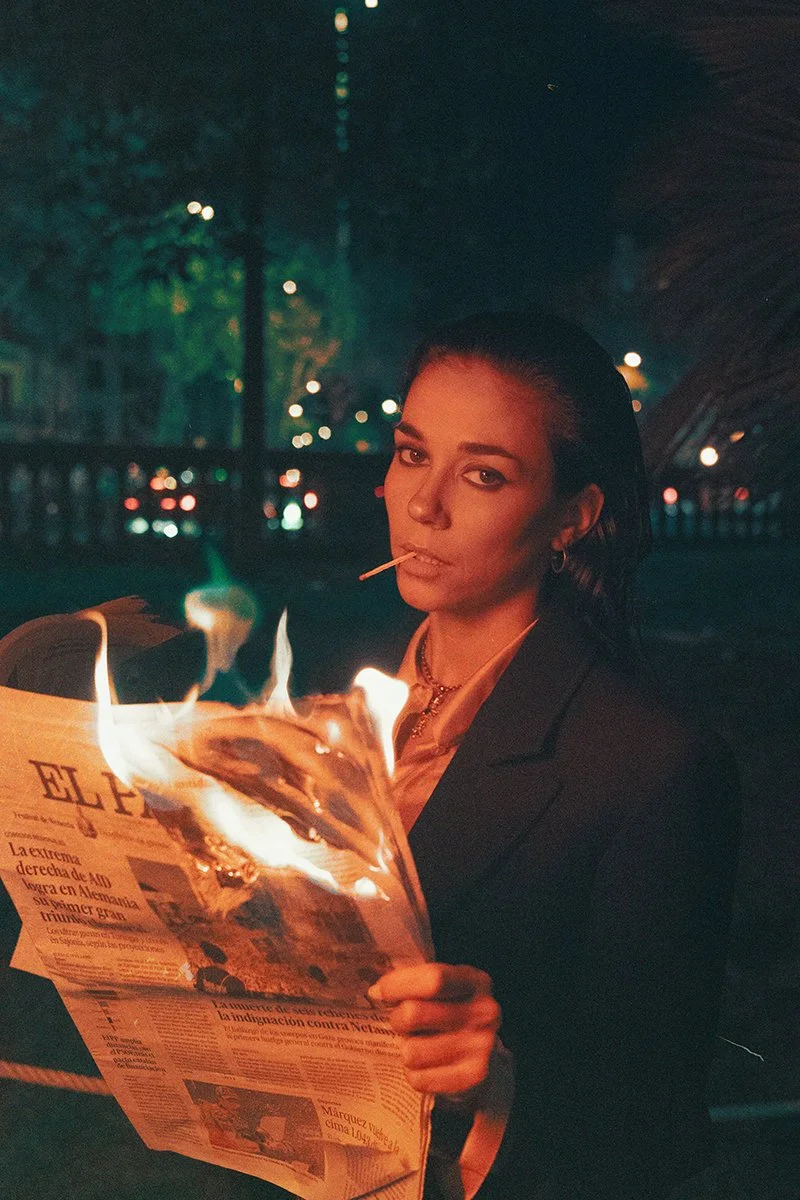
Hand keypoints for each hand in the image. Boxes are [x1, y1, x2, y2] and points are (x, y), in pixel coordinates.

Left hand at [368, 963, 500, 1096]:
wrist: (485, 1058)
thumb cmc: (452, 1013)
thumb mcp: (444, 988)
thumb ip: (414, 981)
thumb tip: (376, 992)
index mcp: (475, 981)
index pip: (432, 979)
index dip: (398, 984)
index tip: (378, 992)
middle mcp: (485, 1012)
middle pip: (414, 1014)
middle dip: (397, 1019)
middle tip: (402, 1023)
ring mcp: (481, 1046)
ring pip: (411, 1051)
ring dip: (407, 1049)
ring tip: (418, 1045)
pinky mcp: (472, 1078)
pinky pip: (419, 1078)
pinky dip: (415, 1074)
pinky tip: (427, 1066)